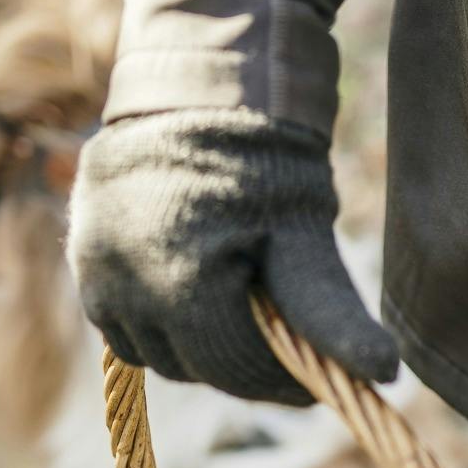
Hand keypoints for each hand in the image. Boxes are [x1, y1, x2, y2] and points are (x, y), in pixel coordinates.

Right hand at [68, 108, 398, 405]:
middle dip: (241, 363)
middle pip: (192, 367)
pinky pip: (120, 321)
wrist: (201, 83)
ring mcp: (93, 269)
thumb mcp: (305, 235)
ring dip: (196, 347)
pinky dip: (157, 321)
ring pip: (153, 351)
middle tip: (285, 346)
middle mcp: (123, 283)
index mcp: (180, 283)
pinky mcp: (80, 253)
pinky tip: (194, 296)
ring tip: (239, 313)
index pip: (234, 369)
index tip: (318, 384)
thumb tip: (386, 375)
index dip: (281, 383)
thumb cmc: (266, 157)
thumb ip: (332, 316)